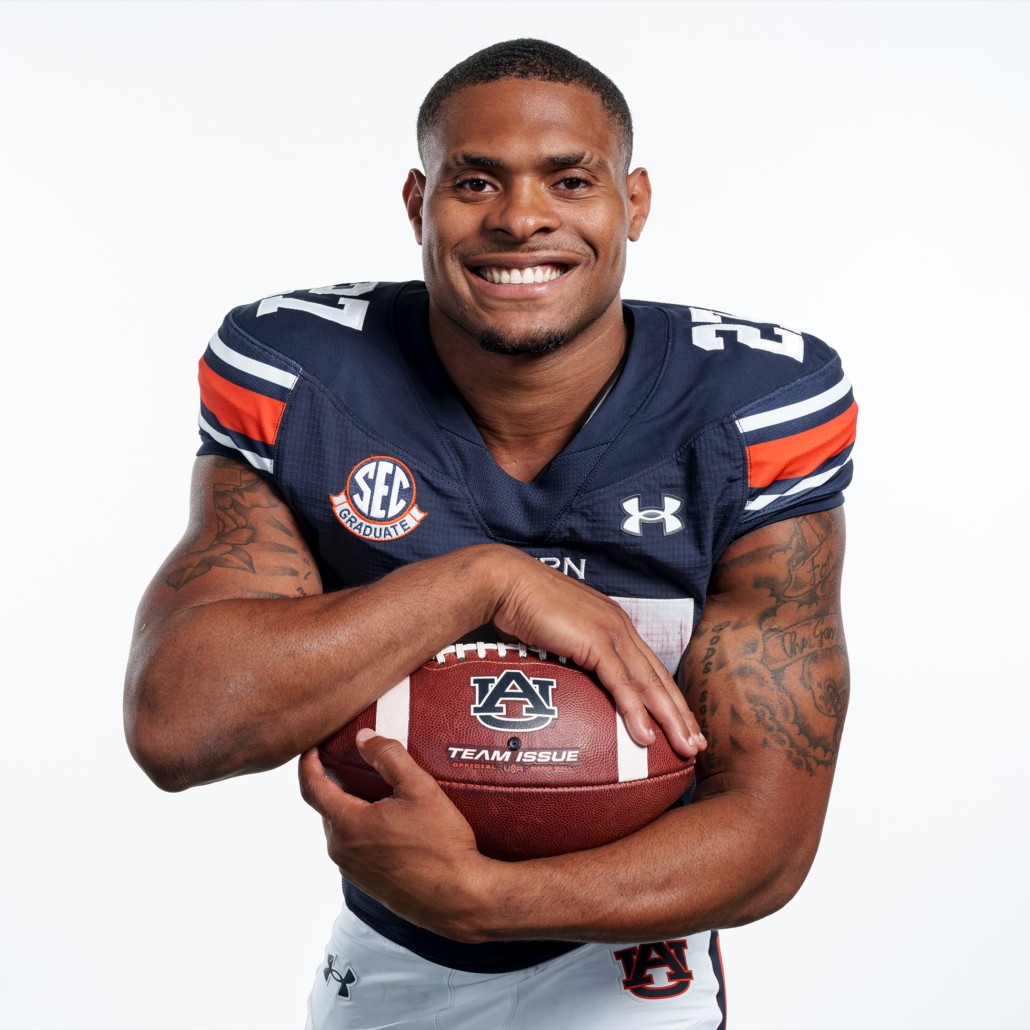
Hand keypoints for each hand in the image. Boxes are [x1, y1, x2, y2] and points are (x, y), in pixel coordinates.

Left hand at [298, 730, 494, 941]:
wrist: (458, 896)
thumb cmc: (441, 843)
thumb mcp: (419, 787)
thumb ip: (388, 756)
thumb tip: (363, 738)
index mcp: (347, 824)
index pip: (311, 787)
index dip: (307, 763)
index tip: (312, 747)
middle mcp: (342, 850)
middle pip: (326, 808)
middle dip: (333, 784)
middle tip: (352, 764)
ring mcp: (352, 870)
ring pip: (341, 829)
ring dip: (350, 808)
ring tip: (375, 792)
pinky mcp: (366, 883)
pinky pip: (354, 848)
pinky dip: (361, 829)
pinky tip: (389, 823)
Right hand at [486, 547, 705, 758]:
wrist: (505, 582)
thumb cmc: (521, 605)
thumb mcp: (553, 632)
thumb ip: (567, 652)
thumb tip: (564, 678)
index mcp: (612, 623)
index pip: (648, 666)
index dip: (668, 696)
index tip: (680, 722)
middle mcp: (619, 626)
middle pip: (658, 677)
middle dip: (681, 713)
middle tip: (697, 745)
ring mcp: (610, 632)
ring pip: (649, 683)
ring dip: (671, 719)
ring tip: (686, 748)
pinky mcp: (595, 641)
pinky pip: (621, 683)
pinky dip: (636, 711)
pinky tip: (647, 736)